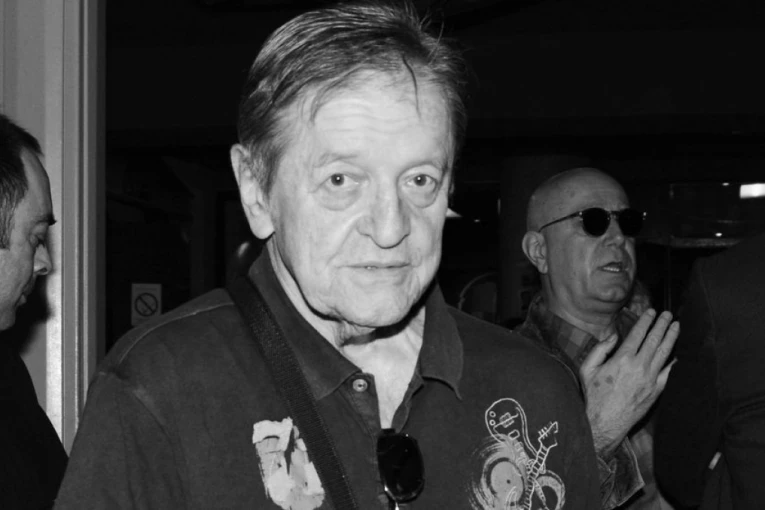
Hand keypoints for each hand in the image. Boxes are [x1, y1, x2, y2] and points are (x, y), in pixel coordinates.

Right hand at [580, 309, 678, 457]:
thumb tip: (613, 337)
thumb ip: (600, 349)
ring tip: (676, 326)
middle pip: (654, 340)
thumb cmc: (594, 396)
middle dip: (662, 324)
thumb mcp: (587, 369)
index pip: (638, 334)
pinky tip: (678, 354)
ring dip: (671, 337)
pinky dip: (675, 362)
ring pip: (664, 353)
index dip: (646, 321)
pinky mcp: (656, 391)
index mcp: (621, 359)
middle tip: (667, 314)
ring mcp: (650, 379)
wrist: (605, 422)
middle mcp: (639, 366)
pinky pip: (668, 373)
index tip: (651, 311)